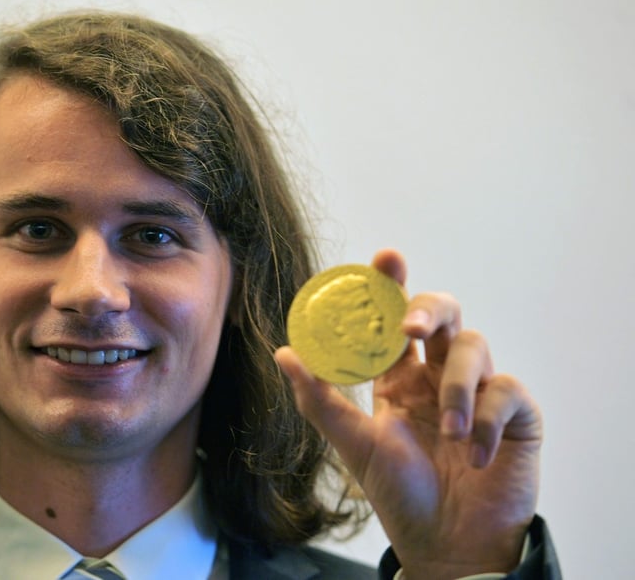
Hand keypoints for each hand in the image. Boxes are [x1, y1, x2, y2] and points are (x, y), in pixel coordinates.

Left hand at [275, 249, 541, 578]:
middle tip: (410, 327)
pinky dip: (488, 419)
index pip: (393, 320)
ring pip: (474, 346)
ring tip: (450, 431)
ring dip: (458, 386)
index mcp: (399, 377)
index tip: (386, 258)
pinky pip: (508, 391)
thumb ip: (320, 399)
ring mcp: (479, 391)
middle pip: (442, 313)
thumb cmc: (400, 492)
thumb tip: (284, 352)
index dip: (391, 287)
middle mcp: (438, 375)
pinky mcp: (516, 415)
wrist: (445, 542)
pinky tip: (474, 455)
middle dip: (428, 308)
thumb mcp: (354, 444)